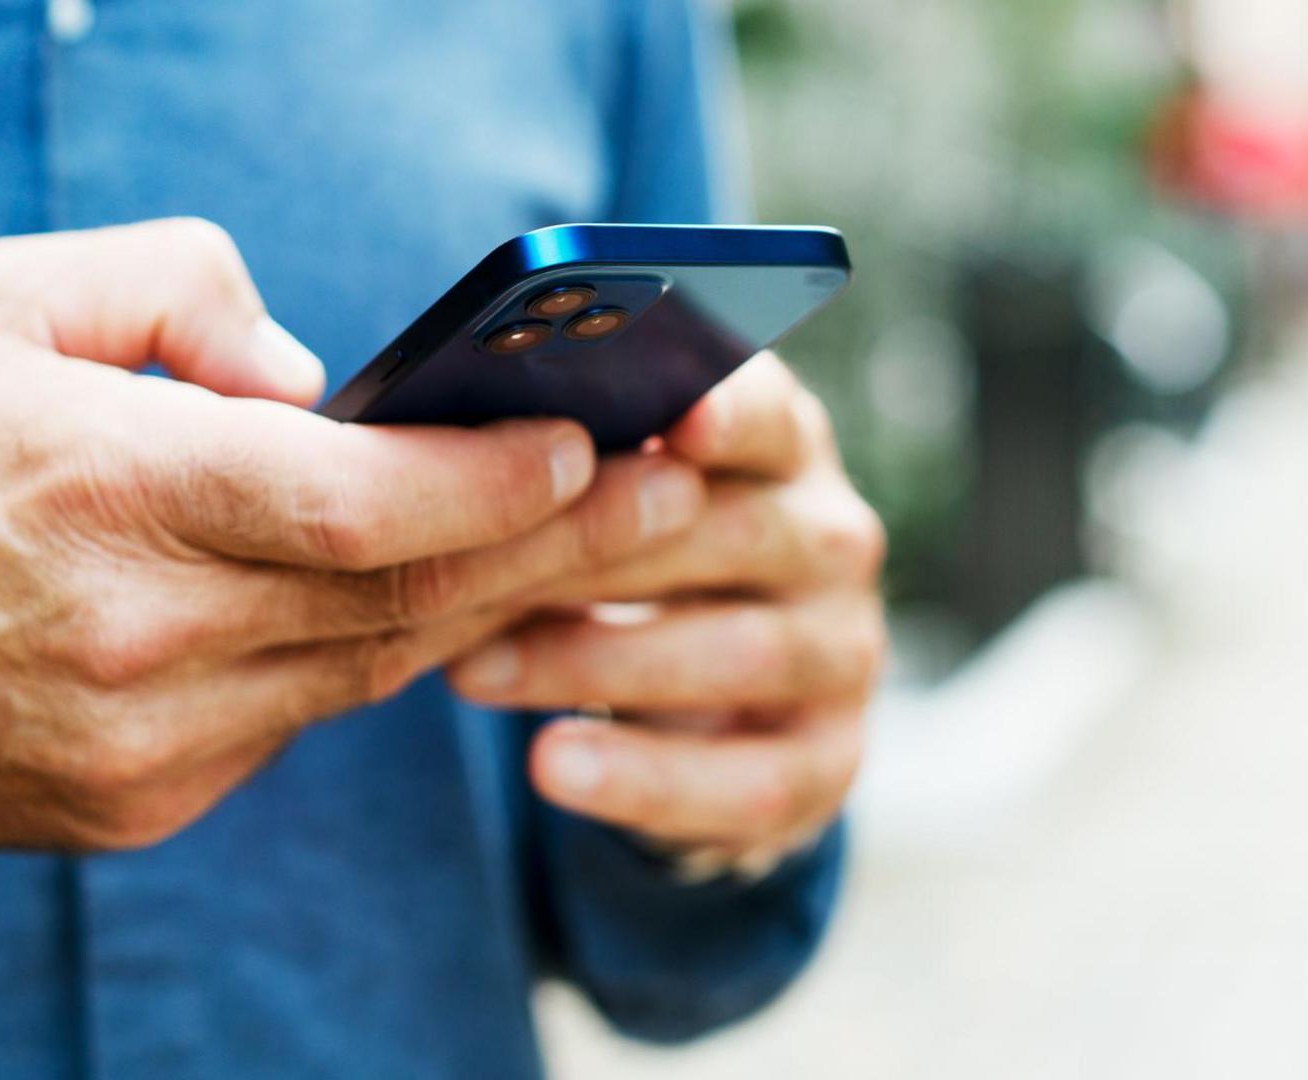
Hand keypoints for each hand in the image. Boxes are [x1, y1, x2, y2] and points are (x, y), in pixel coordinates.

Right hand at [0, 219, 705, 850]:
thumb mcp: (1, 304)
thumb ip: (175, 293)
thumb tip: (315, 378)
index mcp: (108, 490)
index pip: (352, 504)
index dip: (490, 484)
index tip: (591, 447)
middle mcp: (141, 633)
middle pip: (399, 598)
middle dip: (555, 548)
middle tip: (671, 496)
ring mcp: (148, 739)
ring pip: (370, 669)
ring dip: (490, 606)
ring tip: (589, 543)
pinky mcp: (145, 801)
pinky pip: (300, 721)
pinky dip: (371, 656)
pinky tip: (437, 605)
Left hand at [449, 354, 884, 872]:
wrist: (695, 712)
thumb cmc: (625, 564)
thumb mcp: (606, 504)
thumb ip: (573, 467)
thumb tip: (464, 445)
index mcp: (782, 449)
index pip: (769, 415)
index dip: (727, 414)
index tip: (672, 422)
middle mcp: (832, 540)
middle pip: (737, 533)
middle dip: (598, 553)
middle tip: (470, 569)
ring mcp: (844, 652)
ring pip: (743, 654)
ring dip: (596, 664)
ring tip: (473, 672)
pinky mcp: (830, 759)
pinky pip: (751, 779)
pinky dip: (645, 778)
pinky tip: (551, 765)